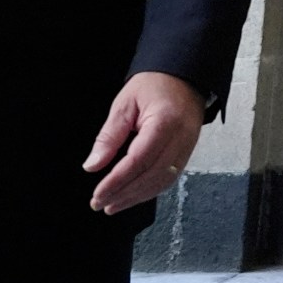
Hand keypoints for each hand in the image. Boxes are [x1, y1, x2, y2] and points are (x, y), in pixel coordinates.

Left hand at [83, 71, 204, 215]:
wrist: (184, 77)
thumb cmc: (155, 85)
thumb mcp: (124, 104)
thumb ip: (109, 135)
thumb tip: (93, 165)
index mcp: (165, 122)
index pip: (138, 160)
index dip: (117, 181)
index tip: (98, 193)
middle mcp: (181, 137)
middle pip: (152, 175)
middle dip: (124, 193)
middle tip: (100, 203)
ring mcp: (188, 146)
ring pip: (163, 180)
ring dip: (137, 197)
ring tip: (113, 205)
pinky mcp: (188, 152)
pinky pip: (170, 177)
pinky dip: (151, 190)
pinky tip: (134, 196)